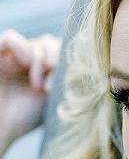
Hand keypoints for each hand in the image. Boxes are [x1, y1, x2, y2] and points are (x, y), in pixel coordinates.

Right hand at [0, 30, 60, 157]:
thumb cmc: (22, 120)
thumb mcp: (51, 100)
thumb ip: (66, 84)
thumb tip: (89, 69)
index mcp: (45, 72)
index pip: (62, 52)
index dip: (67, 59)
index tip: (69, 76)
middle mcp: (29, 63)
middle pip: (51, 44)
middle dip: (55, 58)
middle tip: (52, 76)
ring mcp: (13, 59)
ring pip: (36, 43)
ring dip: (40, 59)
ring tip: (36, 84)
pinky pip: (10, 38)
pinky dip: (21, 46)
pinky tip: (23, 64)